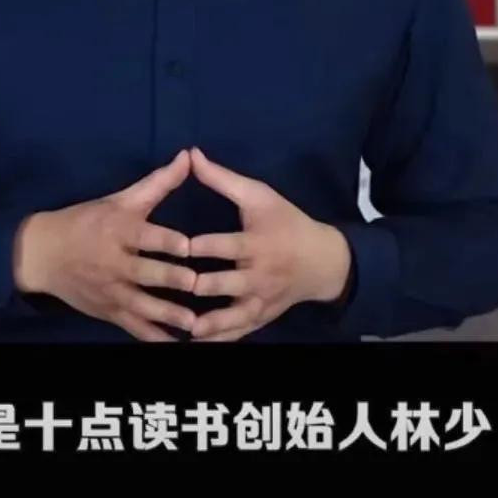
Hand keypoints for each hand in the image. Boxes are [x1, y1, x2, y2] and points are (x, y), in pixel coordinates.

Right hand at [13, 149, 198, 341]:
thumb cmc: (87, 221)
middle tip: (196, 284)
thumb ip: (159, 183)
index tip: (188, 246)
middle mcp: (115, 263)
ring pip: (143, 305)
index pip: (145, 236)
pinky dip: (155, 338)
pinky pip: (135, 328)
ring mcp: (112, 291)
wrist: (42, 255)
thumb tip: (189, 155)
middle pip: (146, 272)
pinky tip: (177, 345)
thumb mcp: (120, 199)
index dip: (166, 242)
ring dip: (167, 315)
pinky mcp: (110, 312)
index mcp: (118, 231)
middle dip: (170, 279)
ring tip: (194, 324)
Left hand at [185, 146, 351, 341]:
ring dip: (209, 323)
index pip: (228, 246)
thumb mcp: (259, 196)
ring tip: (184, 327)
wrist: (323, 261)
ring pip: (233, 316)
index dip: (204, 246)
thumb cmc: (287, 222)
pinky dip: (218, 339)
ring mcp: (261, 301)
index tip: (180, 246)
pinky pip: (238, 333)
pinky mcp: (260, 318)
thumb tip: (191, 154)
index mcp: (258, 243)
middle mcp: (259, 275)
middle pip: (228, 284)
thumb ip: (222, 180)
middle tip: (174, 287)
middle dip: (203, 286)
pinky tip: (194, 343)